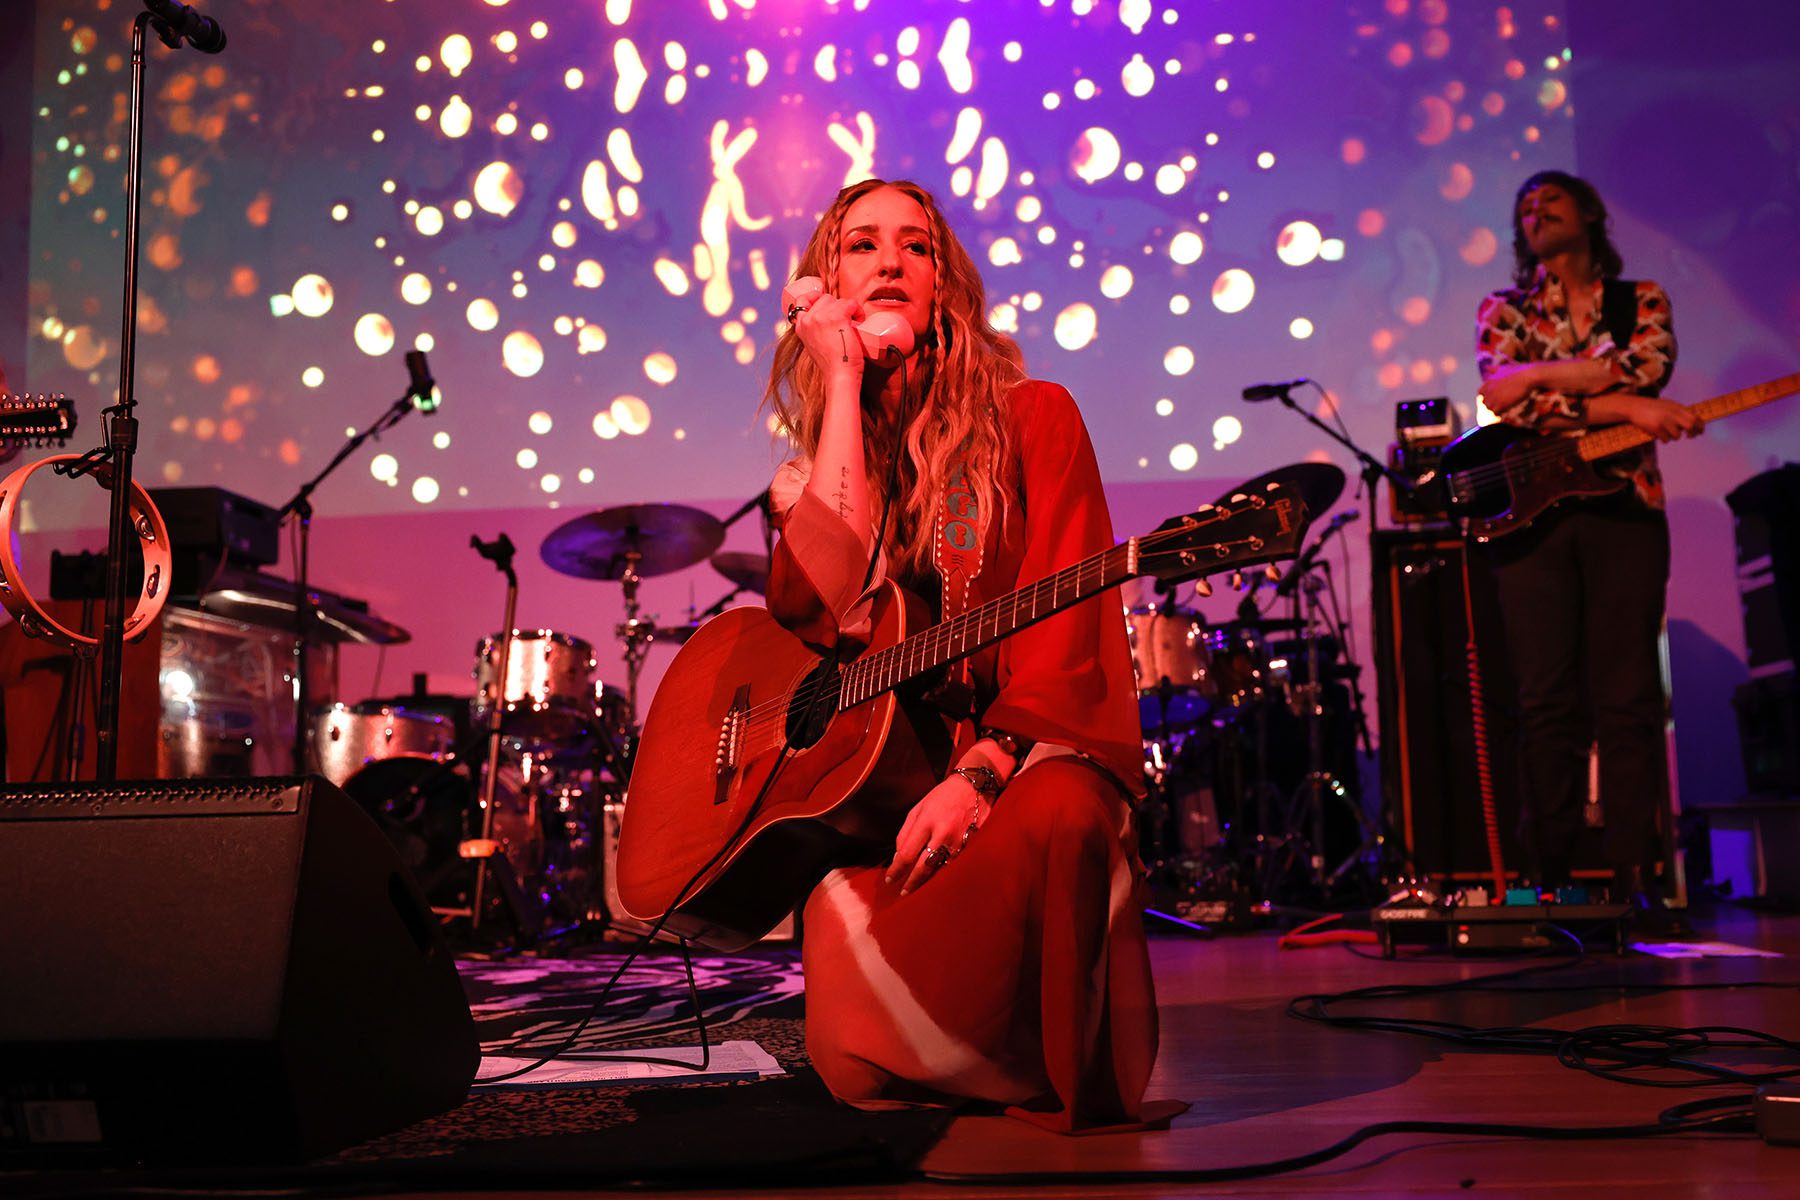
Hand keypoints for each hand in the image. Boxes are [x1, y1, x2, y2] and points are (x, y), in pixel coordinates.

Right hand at [791, 291, 864, 388]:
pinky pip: (850, 303)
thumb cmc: (832, 365)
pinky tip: (859, 322)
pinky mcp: (836, 317)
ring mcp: (821, 317)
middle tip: (845, 323)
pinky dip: (858, 311)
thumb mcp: (815, 344)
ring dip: (849, 310)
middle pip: (825, 299)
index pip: (802, 300)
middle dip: (837, 308)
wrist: (838, 376)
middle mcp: (808, 319)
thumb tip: (829, 318)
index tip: (828, 305)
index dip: (815, 298)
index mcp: (801, 326)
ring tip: (853, 325)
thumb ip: (816, 329)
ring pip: (838, 300)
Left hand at [886, 774, 986, 894]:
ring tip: (916, 888)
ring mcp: (959, 842)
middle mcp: (943, 834)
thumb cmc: (942, 797)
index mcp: (926, 822)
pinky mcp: (970, 846)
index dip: (897, 870)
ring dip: (927, 881)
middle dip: (911, 882)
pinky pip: (953, 864)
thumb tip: (899, 857)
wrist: (973, 787)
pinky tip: (935, 878)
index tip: (890, 879)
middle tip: (903, 892)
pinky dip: (941, 872)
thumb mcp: (918, 809)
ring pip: (940, 869)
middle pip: (923, 867)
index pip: (907, 854)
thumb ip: (905, 833)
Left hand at [1477, 362, 1538, 413]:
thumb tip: (1486, 367)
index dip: (1488, 396)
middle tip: (1503, 402)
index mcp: (1488, 382)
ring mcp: (1494, 397)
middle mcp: (1488, 390)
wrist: (1528, 376)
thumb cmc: (1518, 371)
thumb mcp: (1503, 368)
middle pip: (1484, 402)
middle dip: (1492, 403)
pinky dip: (1500, 412)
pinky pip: (1496, 413)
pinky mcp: (1501, 404)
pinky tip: (1507, 408)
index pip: (1480, 393)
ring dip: (1496, 408)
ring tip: (1506, 405)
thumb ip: (1493, 369)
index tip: (1497, 396)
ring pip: (1489, 408)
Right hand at [1624, 395, 1703, 440]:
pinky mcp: (1656, 428)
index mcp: (1677, 407)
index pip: (1695, 417)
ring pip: (1677, 435)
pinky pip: (1666, 439)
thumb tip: (1694, 424)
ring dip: (1674, 437)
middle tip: (1690, 436)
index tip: (1700, 431)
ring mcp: (1664, 420)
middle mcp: (1672, 413)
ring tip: (1667, 433)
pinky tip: (1659, 436)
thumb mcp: (1668, 406)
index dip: (1700, 426)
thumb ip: (1680, 413)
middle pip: (1690, 426)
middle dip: (1692, 433)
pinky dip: (1664, 439)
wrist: (1634, 406)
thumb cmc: (1652, 408)